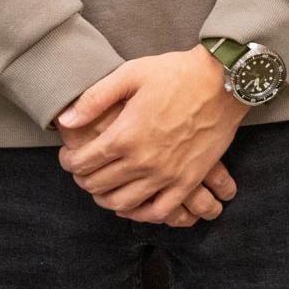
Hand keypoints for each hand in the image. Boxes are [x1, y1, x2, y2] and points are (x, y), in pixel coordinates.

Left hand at [59, 49, 245, 224]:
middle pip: (98, 185)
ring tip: (103, 187)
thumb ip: (94, 99)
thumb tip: (65, 121)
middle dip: (83, 179)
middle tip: (83, 170)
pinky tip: (133, 205)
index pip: (82, 163)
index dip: (68, 162)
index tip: (69, 156)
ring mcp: (166, 175)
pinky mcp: (188, 181)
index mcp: (125, 135)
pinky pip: (159, 212)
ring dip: (105, 199)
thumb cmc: (176, 74)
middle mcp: (143, 161)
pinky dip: (140, 214)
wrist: (224, 82)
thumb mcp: (130, 75)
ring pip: (123, 203)